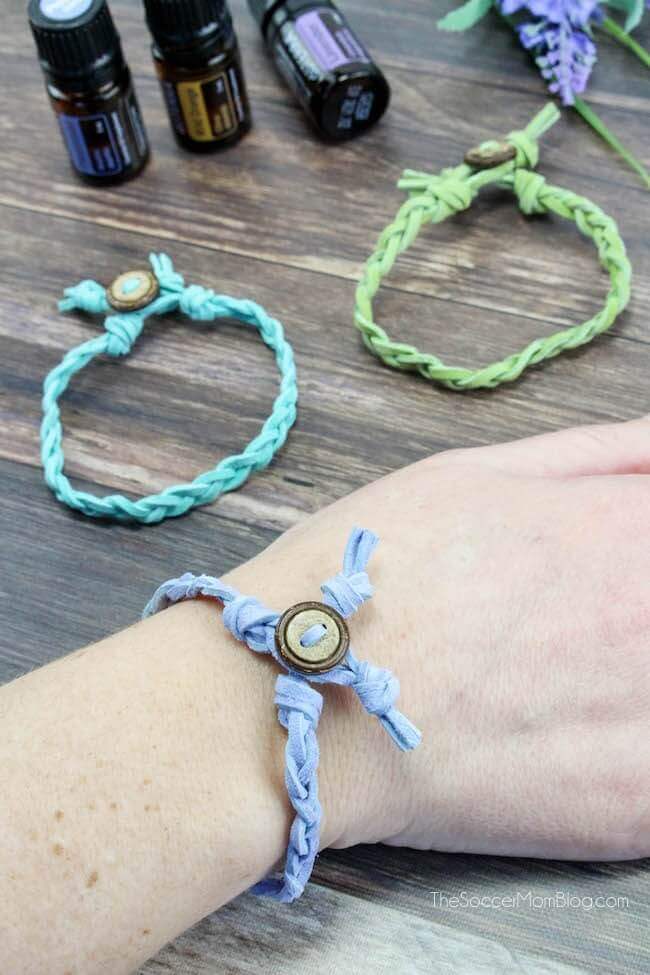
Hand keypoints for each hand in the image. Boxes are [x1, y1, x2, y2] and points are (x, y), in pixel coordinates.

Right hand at [231, 417, 649, 860]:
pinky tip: (555, 743)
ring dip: (625, 678)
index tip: (597, 563)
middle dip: (623, 611)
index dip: (630, 545)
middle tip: (555, 630)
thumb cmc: (376, 574)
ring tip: (547, 681)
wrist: (299, 700)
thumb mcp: (474, 475)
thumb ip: (598, 453)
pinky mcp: (632, 806)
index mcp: (630, 533)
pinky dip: (621, 753)